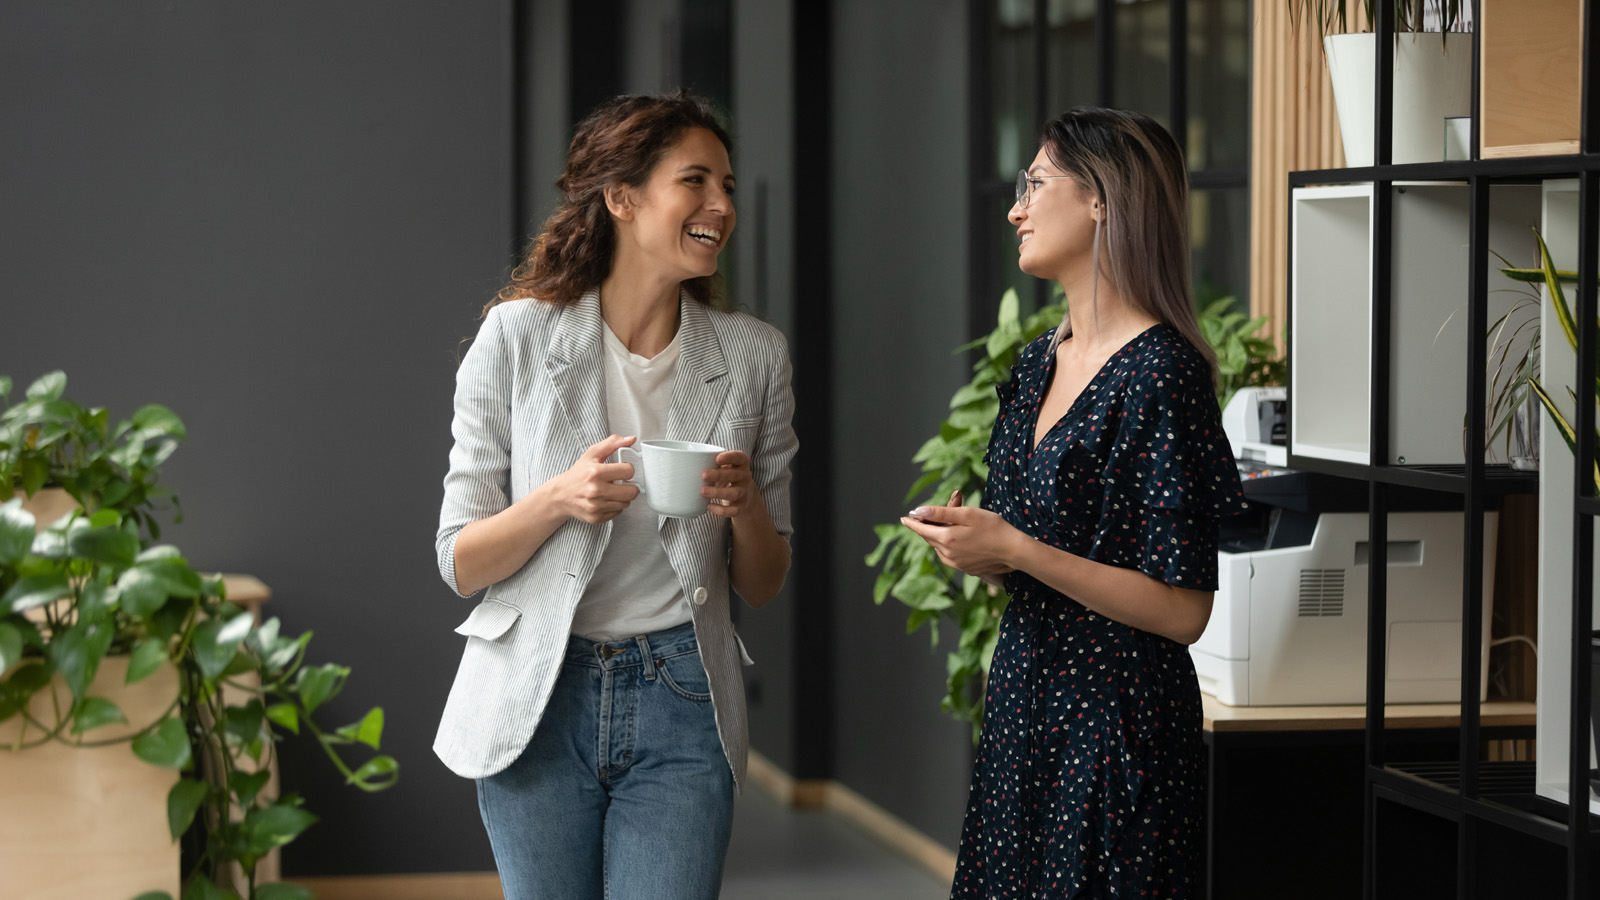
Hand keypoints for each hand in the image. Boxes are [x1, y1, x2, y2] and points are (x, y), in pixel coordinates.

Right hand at [541, 435, 640, 523]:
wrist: (560, 495)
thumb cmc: (577, 474)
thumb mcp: (592, 454)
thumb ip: (612, 443)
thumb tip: (631, 439)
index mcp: (596, 472)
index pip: (629, 471)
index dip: (627, 469)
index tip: (622, 470)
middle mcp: (596, 490)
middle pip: (631, 491)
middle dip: (629, 486)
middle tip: (622, 483)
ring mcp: (596, 506)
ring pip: (626, 503)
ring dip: (622, 497)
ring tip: (611, 491)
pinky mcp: (596, 517)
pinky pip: (618, 512)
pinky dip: (614, 506)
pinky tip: (605, 500)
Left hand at [702, 450, 754, 518]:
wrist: (746, 495)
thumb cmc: (729, 475)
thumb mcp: (725, 466)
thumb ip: (713, 463)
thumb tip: (688, 463)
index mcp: (741, 463)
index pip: (739, 457)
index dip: (729, 457)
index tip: (717, 459)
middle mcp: (745, 476)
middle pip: (734, 475)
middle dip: (719, 475)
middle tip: (703, 475)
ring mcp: (744, 492)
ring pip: (734, 493)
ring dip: (718, 492)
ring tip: (703, 491)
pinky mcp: (742, 506)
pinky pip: (733, 510)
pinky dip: (721, 510)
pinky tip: (709, 506)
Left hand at [900, 490, 1019, 576]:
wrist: (1014, 551)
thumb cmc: (993, 528)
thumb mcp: (967, 514)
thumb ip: (941, 512)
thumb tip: (918, 511)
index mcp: (947, 539)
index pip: (922, 530)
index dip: (912, 523)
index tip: (903, 518)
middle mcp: (948, 554)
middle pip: (931, 538)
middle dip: (930, 524)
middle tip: (932, 513)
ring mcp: (956, 564)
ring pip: (939, 547)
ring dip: (939, 536)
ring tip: (948, 524)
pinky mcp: (965, 569)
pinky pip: (949, 555)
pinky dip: (948, 545)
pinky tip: (958, 539)